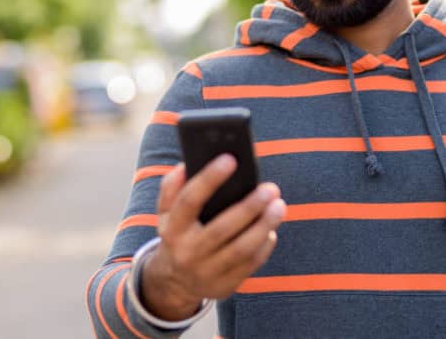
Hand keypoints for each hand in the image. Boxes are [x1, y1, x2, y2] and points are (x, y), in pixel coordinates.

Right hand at [140, 154, 284, 319]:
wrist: (175, 282)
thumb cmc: (178, 234)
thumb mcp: (166, 213)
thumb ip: (172, 187)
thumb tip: (187, 164)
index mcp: (172, 229)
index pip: (189, 200)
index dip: (209, 179)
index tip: (231, 159)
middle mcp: (188, 252)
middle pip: (222, 228)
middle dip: (249, 207)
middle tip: (270, 188)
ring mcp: (207, 272)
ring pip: (242, 248)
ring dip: (264, 225)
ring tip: (279, 205)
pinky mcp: (225, 285)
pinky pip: (251, 263)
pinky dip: (264, 244)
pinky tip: (272, 229)